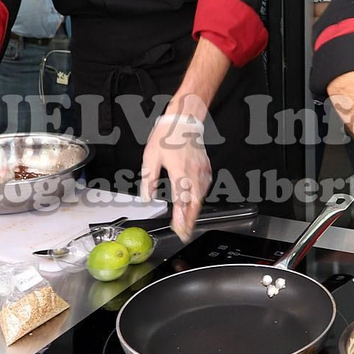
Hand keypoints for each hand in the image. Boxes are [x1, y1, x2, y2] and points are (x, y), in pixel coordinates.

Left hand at [142, 113, 211, 239]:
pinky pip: (204, 188)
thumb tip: (147, 197)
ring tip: (188, 223)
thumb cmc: (167, 135)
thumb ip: (149, 179)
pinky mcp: (206, 169)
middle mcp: (193, 173)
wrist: (184, 120)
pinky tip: (194, 204)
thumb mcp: (150, 157)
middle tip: (184, 233)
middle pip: (194, 203)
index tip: (178, 228)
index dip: (180, 217)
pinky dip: (200, 199)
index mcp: (179, 171)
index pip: (181, 200)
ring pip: (201, 197)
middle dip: (190, 220)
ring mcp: (202, 171)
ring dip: (195, 211)